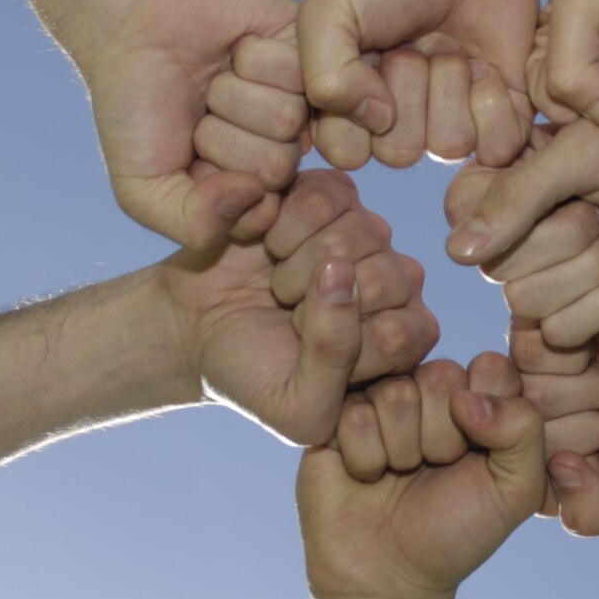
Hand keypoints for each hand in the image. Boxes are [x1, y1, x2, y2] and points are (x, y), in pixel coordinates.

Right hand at [79, 0, 306, 251]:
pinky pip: (303, 71)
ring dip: (236, 96)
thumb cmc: (134, 106)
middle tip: (198, 111)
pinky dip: (256, 59)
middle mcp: (281, 143)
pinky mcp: (308, 48)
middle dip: (223, 139)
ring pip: (289, 120)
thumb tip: (256, 198)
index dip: (221, 189)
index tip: (189, 159)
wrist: (133, 21)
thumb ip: (195, 225)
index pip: (264, 215)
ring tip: (213, 79)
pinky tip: (236, 47)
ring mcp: (299, 96)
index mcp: (250, 184)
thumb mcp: (142, 190)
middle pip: (278, 168)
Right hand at [176, 175, 441, 447]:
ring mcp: (368, 234)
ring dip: (295, 262)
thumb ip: (333, 356)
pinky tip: (268, 242)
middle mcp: (397, 283)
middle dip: (314, 302)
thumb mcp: (296, 405)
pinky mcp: (332, 195)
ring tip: (276, 282)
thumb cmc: (251, 374)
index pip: (400, 336)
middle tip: (284, 314)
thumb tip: (340, 271)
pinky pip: (325, 193)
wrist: (195, 327)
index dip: (338, 345)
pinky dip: (283, 220)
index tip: (303, 356)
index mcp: (404, 342)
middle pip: (385, 277)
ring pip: (357, 232)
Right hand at [295, 0, 539, 169]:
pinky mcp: (505, 114)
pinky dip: (496, 105)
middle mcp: (399, 122)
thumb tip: (375, 122)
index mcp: (349, 105)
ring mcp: (453, 120)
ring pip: (450, 145)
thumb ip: (322, 76)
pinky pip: (500, 146)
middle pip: (399, 151)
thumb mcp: (330, 9)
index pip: (347, 151)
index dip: (358, 107)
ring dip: (451, 87)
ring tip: (451, 46)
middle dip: (408, 90)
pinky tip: (486, 66)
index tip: (368, 55)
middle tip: (413, 44)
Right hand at [297, 352, 549, 598]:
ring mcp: (380, 398)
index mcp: (479, 398)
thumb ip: (524, 430)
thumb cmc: (456, 532)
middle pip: (441, 376)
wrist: (389, 576)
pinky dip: (365, 458)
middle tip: (432, 471)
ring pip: (396, 393)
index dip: (486, 418)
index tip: (477, 459)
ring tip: (398, 475)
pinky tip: (366, 477)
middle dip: (442, 439)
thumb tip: (466, 395)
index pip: (491, 368)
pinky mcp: (335, 413)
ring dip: (402, 451)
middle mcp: (429, 390)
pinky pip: (353, 412)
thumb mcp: (516, 490)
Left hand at [520, 299, 598, 536]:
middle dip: (573, 418)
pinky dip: (567, 344)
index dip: (565, 459)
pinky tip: (597, 345)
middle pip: (516, 432)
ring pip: (517, 387)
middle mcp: (534, 427)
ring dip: (571, 381)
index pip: (524, 481)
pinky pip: (523, 344)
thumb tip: (553, 470)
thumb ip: (596, 515)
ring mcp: (531, 378)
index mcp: (553, 472)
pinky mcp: (536, 331)